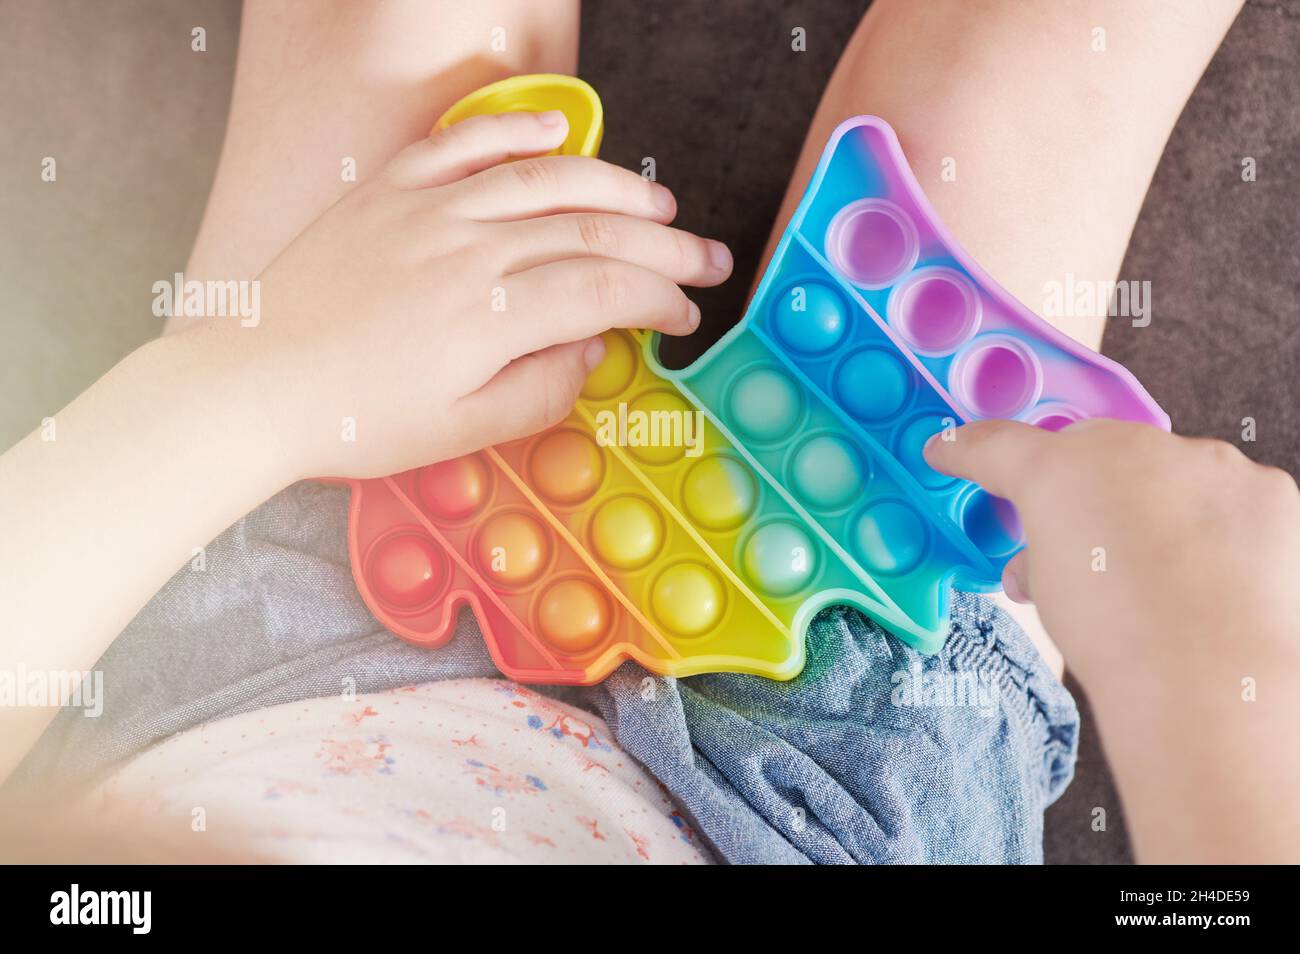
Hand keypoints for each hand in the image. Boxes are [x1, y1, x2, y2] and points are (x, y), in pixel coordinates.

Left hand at [200, 109, 731, 480]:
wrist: (253, 383)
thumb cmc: (355, 418)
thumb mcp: (462, 432)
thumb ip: (541, 389)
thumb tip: (591, 349)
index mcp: (494, 315)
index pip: (608, 292)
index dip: (660, 301)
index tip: (685, 317)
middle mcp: (473, 248)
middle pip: (594, 232)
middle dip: (664, 247)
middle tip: (708, 259)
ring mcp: (431, 209)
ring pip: (545, 180)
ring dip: (613, 186)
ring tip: (658, 205)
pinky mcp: (391, 190)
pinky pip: (464, 144)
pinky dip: (515, 131)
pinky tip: (557, 134)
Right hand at [925, 419, 1299, 679]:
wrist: (1206, 678)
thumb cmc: (1118, 638)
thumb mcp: (1044, 594)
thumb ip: (1035, 558)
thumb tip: (1039, 566)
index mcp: (1056, 471)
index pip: (1000, 447)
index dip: (970, 452)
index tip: (953, 451)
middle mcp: (1129, 449)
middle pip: (1094, 453)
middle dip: (1086, 491)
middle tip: (1088, 552)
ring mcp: (1204, 463)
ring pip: (1168, 470)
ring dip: (1158, 506)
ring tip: (1161, 575)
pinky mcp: (1266, 488)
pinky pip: (1230, 495)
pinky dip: (1220, 526)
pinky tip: (1214, 574)